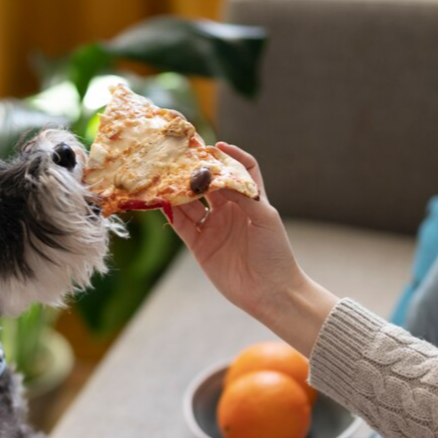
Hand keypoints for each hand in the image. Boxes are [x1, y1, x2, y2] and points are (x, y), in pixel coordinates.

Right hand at [168, 143, 337, 355]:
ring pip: (190, 202)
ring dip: (178, 190)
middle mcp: (229, 210)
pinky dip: (171, 214)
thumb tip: (219, 177)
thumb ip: (244, 197)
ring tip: (165, 177)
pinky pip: (182, 225)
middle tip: (179, 156)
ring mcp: (212, 227)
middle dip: (195, 170)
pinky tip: (162, 202)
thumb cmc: (275, 253)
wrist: (270, 291)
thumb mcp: (266, 219)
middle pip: (208, 183)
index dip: (230, 155)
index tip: (216, 146)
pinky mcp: (199, 245)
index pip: (239, 169)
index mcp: (249, 199)